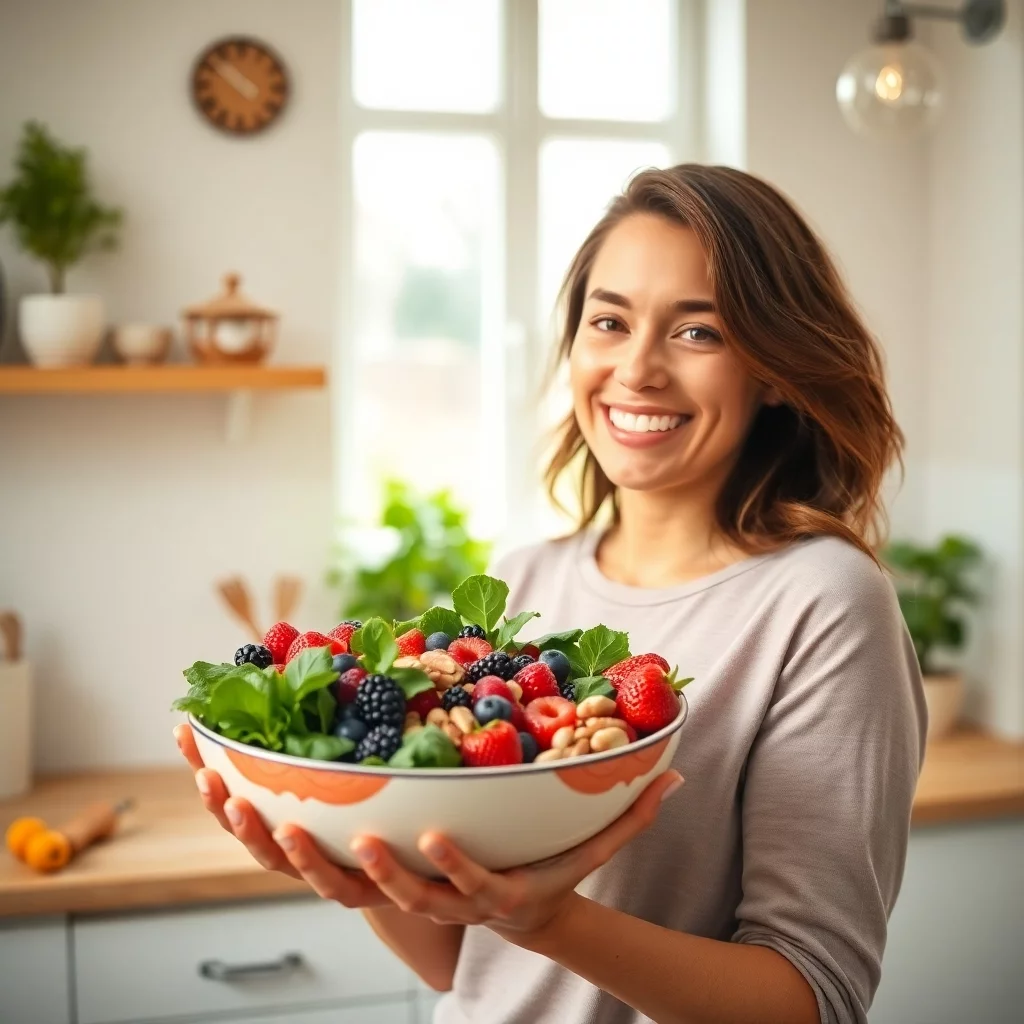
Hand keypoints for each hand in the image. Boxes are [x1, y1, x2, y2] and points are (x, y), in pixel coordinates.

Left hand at [174, 723, 681, 933]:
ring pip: (317, 877)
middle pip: (374, 895)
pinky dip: (255, 822)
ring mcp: (383, 887)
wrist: (503, 907)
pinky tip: (218, 777)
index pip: (459, 885)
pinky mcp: (354, 868)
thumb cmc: (542, 873)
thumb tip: (675, 774)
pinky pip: (299, 848)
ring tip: (234, 797)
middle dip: (341, 867)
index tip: (431, 836)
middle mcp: (424, 896)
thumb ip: (627, 814)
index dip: (446, 865)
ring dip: (271, 843)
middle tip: (310, 834)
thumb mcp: (588, 849)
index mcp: (477, 889)